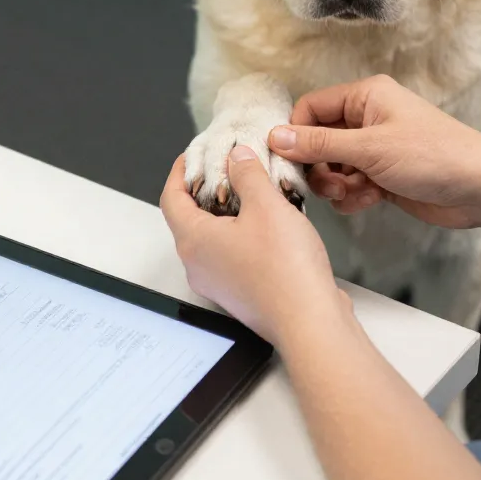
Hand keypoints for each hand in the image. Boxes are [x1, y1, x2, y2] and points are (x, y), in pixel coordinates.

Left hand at [160, 146, 350, 346]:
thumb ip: (248, 174)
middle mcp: (198, 265)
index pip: (171, 199)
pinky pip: (230, 258)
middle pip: (188, 220)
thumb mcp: (266, 205)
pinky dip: (240, 237)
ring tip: (251, 194)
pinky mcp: (239, 295)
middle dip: (204, 192)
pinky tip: (267, 227)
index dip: (179, 173)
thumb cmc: (285, 268)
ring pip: (211, 240)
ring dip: (226, 215)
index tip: (192, 157)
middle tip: (224, 170)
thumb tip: (237, 158)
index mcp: (193, 241)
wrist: (310, 321)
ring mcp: (218, 284)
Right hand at [267, 75, 480, 228]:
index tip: (290, 162)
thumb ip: (319, 144)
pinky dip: (352, 196)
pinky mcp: (383, 174)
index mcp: (365, 97)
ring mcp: (376, 148)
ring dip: (335, 184)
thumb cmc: (434, 156)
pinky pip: (350, 184)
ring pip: (332, 166)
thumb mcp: (369, 148)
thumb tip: (274, 136)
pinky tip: (368, 201)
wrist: (480, 189)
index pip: (310, 108)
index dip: (296, 135)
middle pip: (318, 140)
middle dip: (318, 166)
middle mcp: (368, 118)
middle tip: (327, 186)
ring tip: (352, 193)